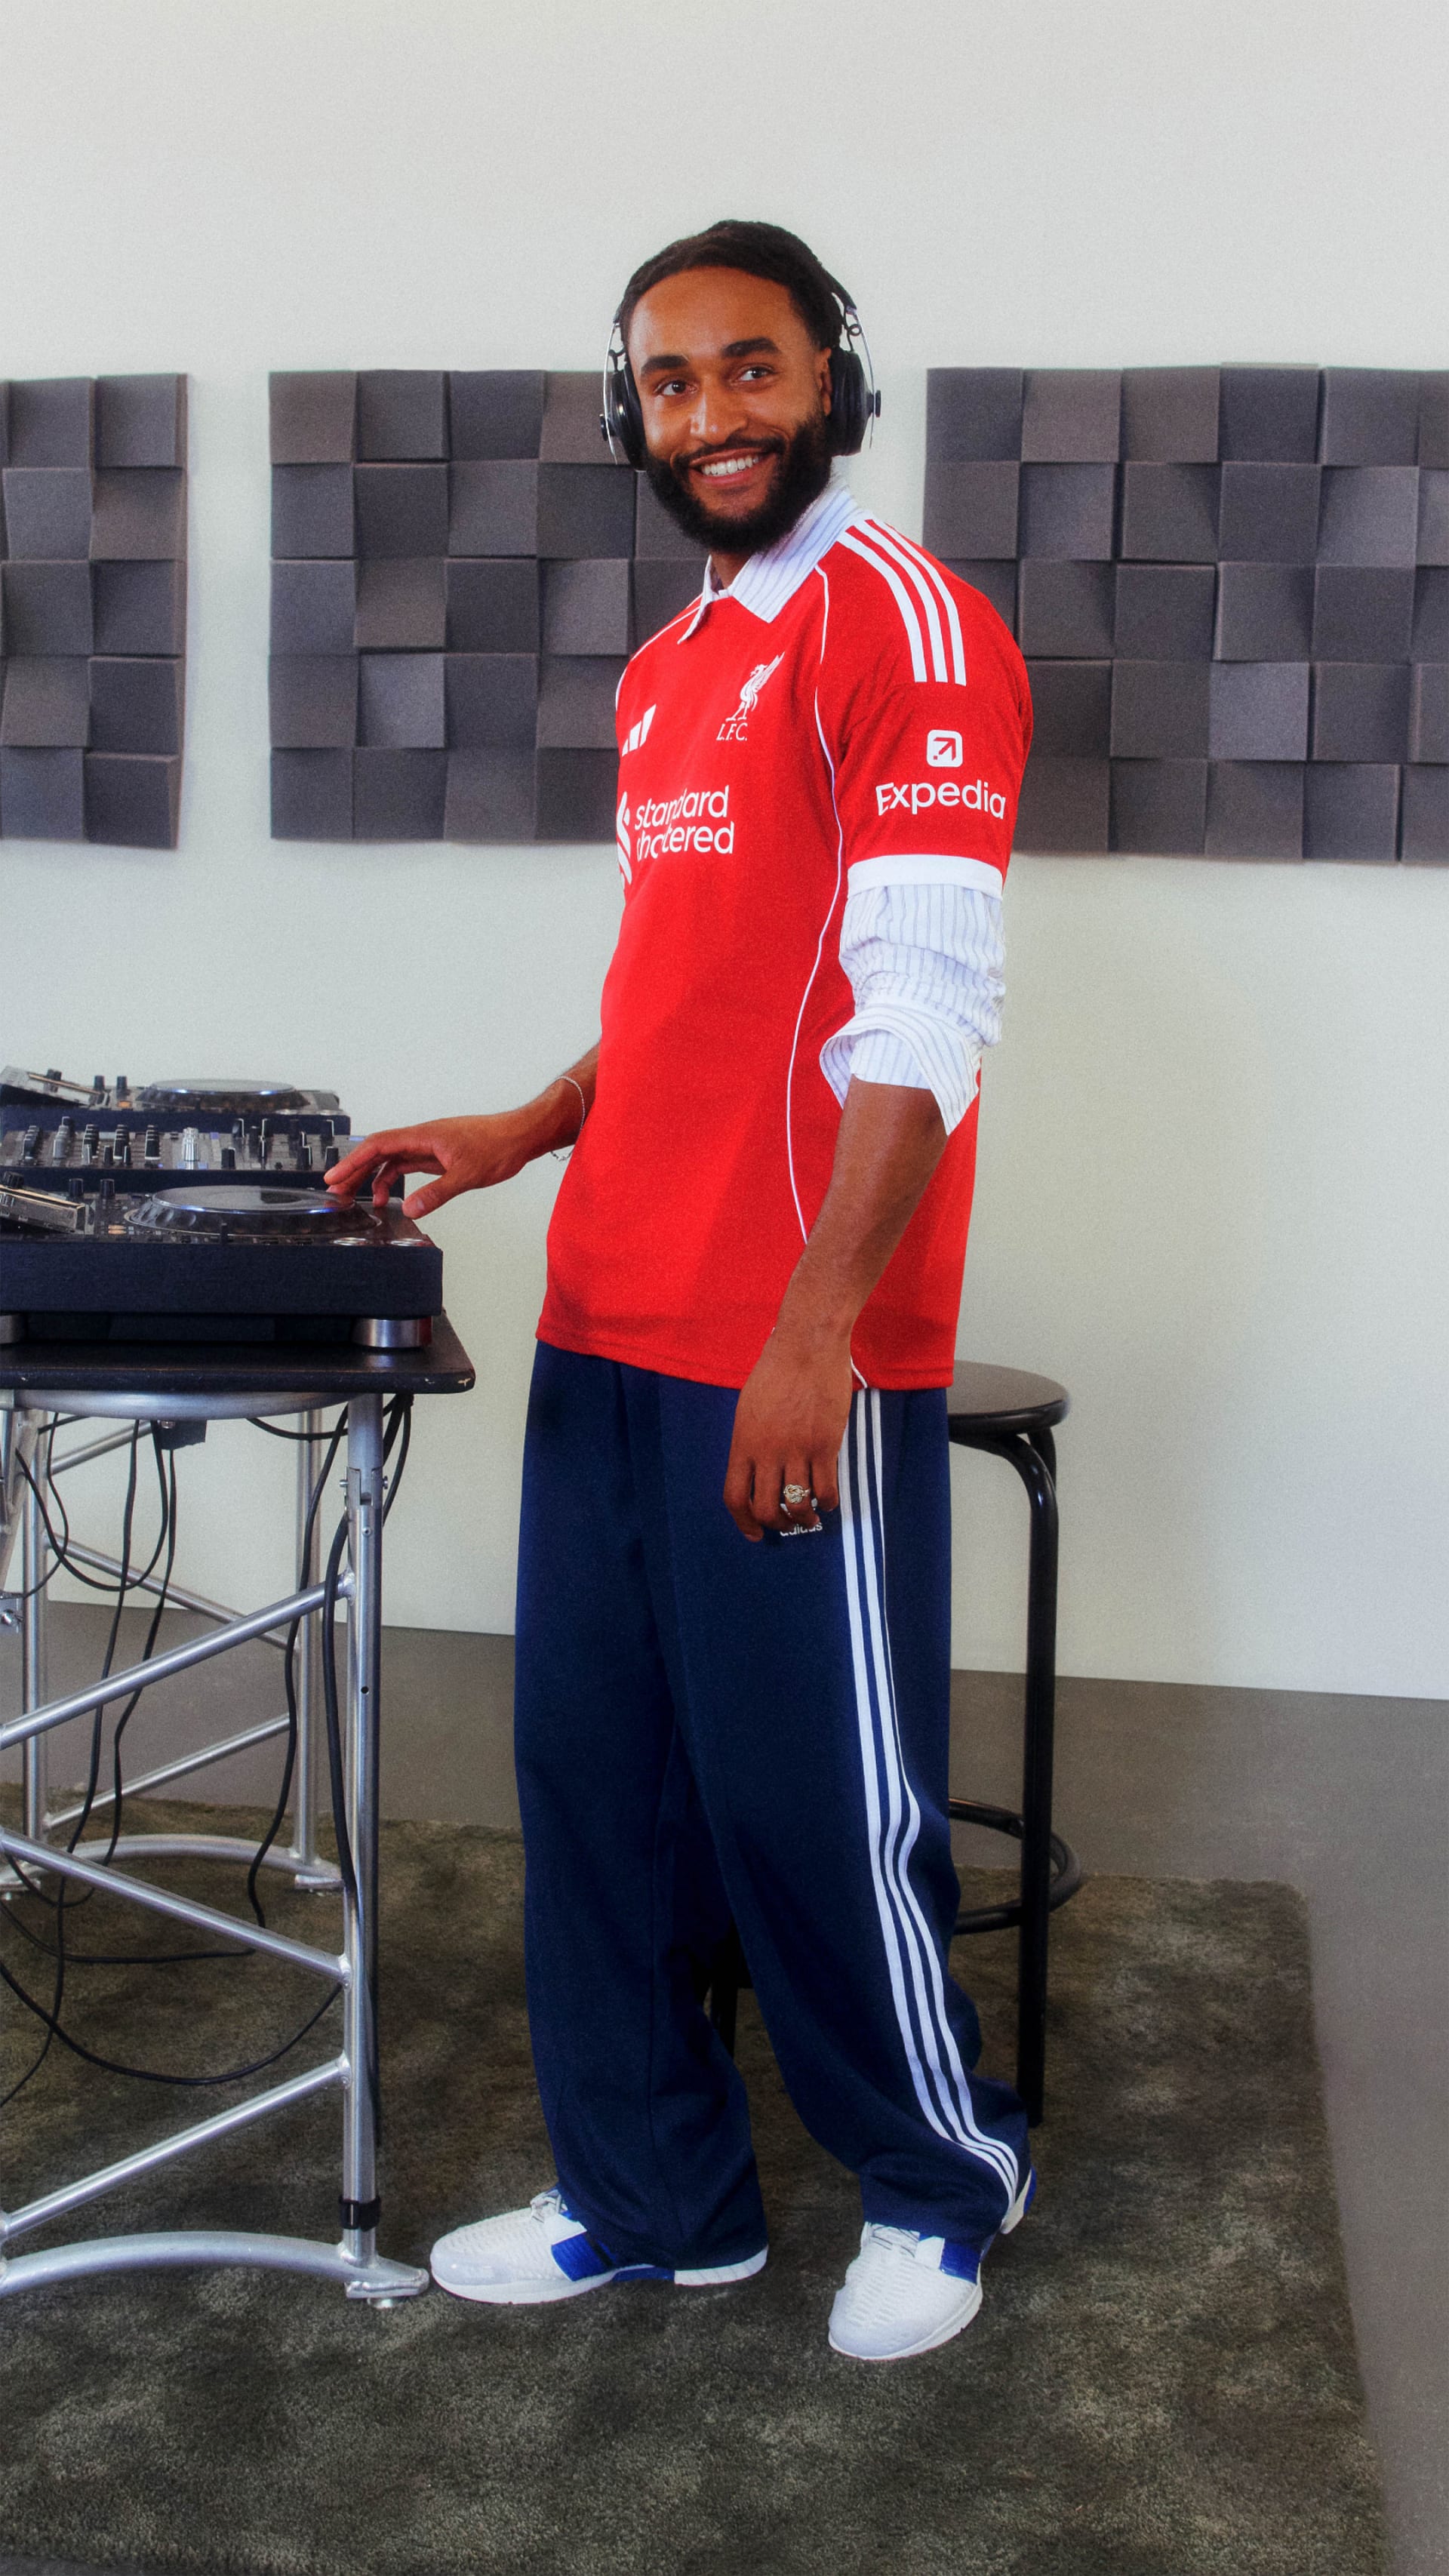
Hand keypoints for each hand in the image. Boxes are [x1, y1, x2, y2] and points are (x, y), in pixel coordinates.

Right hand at [324, 1114, 540, 1217]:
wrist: (522, 1135)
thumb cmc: (499, 1145)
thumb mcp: (467, 1174)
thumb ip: (437, 1193)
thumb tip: (411, 1209)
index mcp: (424, 1136)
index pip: (378, 1145)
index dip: (353, 1161)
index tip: (334, 1177)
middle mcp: (423, 1138)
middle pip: (379, 1152)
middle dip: (356, 1171)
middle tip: (338, 1192)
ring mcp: (430, 1146)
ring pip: (393, 1160)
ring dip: (376, 1178)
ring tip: (363, 1200)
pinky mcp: (440, 1155)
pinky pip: (410, 1166)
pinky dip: (397, 1180)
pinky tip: (395, 1197)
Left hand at [723, 1326, 854, 1541]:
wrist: (807, 1346)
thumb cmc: (777, 1371)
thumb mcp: (749, 1407)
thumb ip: (751, 1442)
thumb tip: (757, 1471)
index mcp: (743, 1442)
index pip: (735, 1496)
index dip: (743, 1522)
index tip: (754, 1533)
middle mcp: (767, 1451)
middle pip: (766, 1508)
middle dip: (777, 1525)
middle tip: (788, 1524)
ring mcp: (797, 1449)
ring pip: (797, 1504)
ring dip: (804, 1519)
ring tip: (810, 1517)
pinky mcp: (825, 1444)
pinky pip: (826, 1488)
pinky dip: (828, 1501)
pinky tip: (829, 1500)